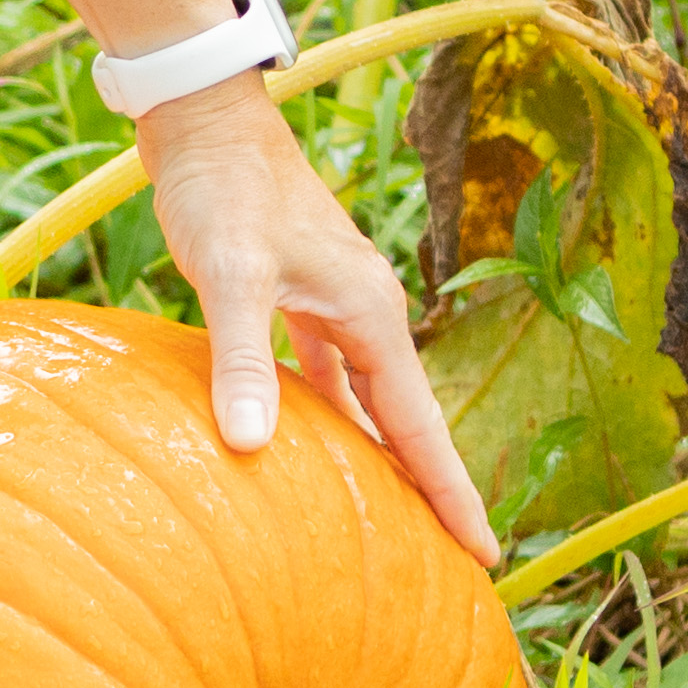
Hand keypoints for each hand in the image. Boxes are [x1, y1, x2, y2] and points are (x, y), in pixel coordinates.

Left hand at [136, 75, 499, 566]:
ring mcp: (332, 306)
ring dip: (377, 457)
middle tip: (447, 564)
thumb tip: (249, 446)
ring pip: (365, 402)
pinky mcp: (293, 299)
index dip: (449, 495)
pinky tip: (303, 448)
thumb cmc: (222, 190)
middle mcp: (364, 315)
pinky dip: (324, 417)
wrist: (204, 123)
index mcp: (370, 316)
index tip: (483, 557)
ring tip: (388, 523)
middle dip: (428, 490)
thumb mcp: (229, 275)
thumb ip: (242, 359)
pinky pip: (322, 377)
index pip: (420, 428)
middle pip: (404, 423)